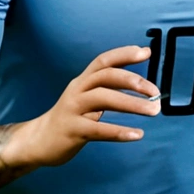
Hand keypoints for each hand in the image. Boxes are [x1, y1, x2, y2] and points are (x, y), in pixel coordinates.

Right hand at [3, 47, 159, 170]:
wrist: (38, 141)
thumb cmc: (69, 119)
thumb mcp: (84, 98)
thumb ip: (106, 89)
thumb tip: (138, 82)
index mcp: (82, 82)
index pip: (103, 61)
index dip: (124, 54)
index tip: (145, 53)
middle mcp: (77, 91)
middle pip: (105, 76)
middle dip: (133, 81)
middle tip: (155, 91)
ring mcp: (73, 110)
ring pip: (103, 99)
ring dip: (132, 104)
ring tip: (153, 111)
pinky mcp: (72, 130)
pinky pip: (98, 129)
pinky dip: (119, 131)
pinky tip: (137, 134)